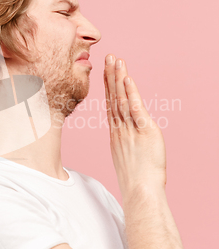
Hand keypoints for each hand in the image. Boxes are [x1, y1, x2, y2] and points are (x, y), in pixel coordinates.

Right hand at [104, 55, 166, 197]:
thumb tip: (129, 136)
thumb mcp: (126, 156)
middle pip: (113, 97)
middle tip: (108, 57)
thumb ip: (126, 141)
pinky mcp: (143, 131)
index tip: (106, 72)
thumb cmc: (135, 178)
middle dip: (110, 76)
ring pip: (121, 99)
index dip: (108, 86)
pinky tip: (127, 79)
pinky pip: (135, 109)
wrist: (140, 191)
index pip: (111, 104)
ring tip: (116, 60)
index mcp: (116, 133)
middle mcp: (120, 128)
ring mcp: (129, 129)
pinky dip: (130, 93)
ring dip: (119, 78)